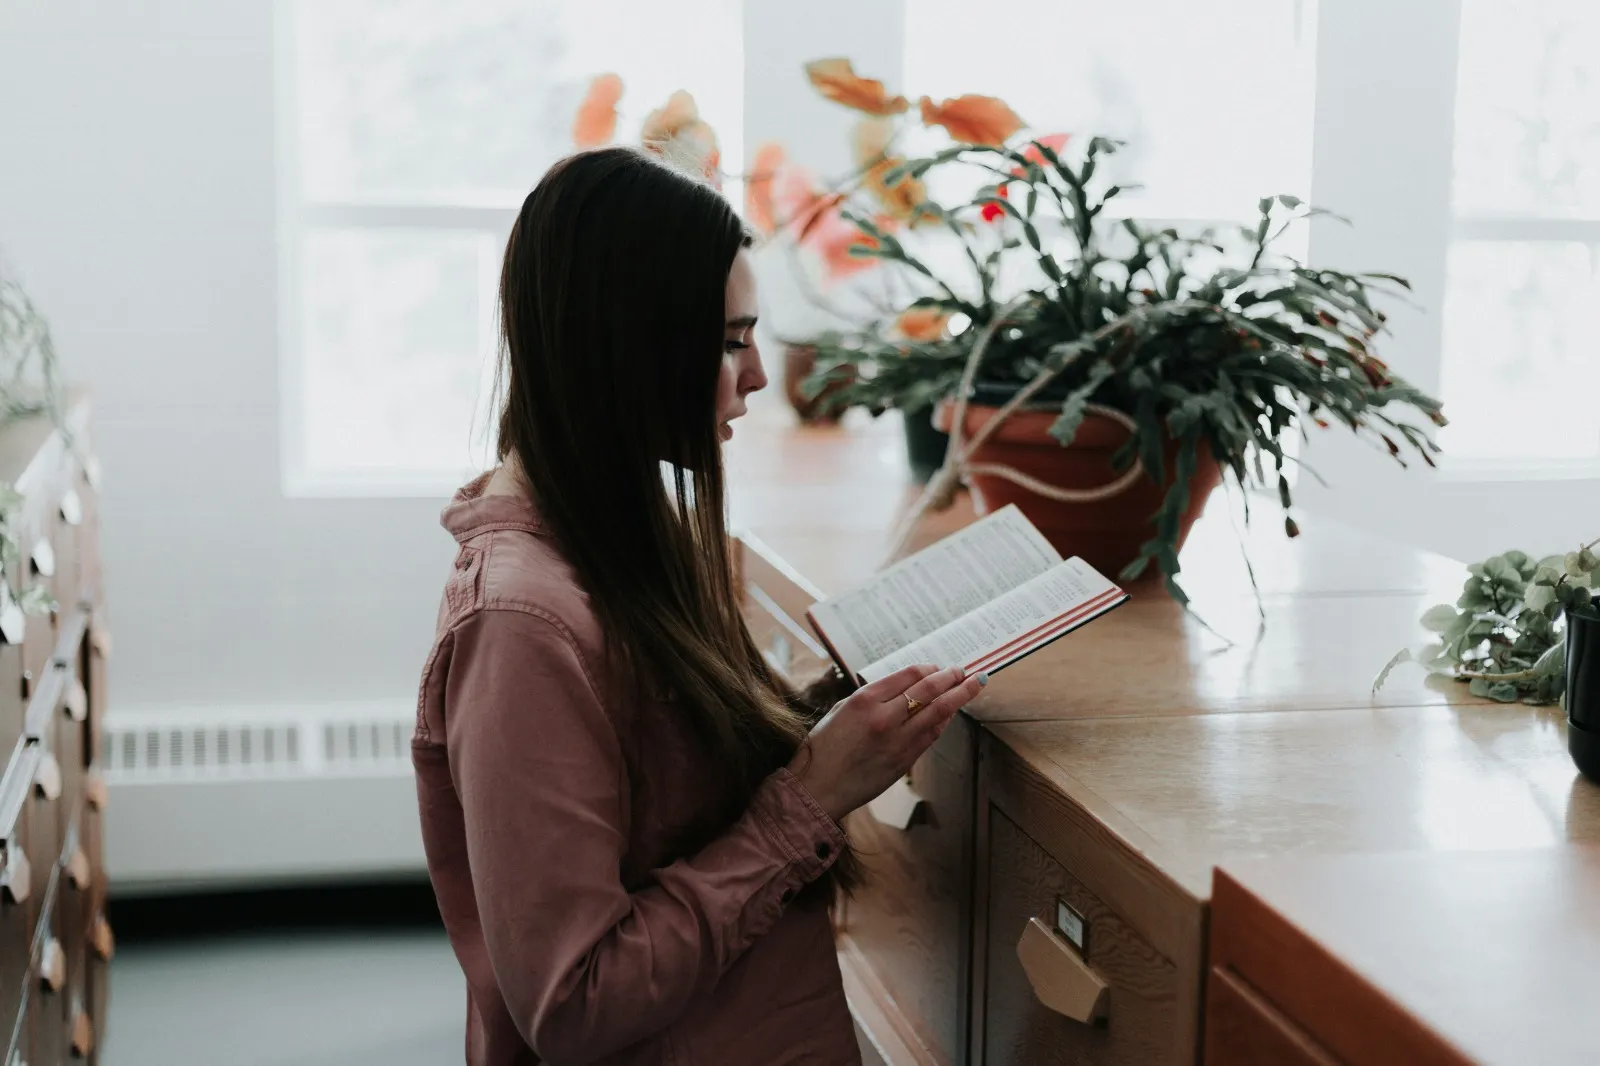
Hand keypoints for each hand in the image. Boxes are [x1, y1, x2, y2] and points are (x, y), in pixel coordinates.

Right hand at [787, 664, 987, 822]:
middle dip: (951, 678)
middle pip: (929, 690)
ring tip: (973, 685)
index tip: (938, 667)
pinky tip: (952, 713)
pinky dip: (944, 721)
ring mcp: (897, 741)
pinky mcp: (904, 761)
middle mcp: (884, 717)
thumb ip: (872, 698)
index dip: (928, 669)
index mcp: (865, 700)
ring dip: (959, 696)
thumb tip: (903, 688)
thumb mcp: (841, 710)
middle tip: (965, 671)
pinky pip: (931, 735)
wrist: (816, 788)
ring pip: (938, 712)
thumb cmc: (823, 748)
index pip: (908, 675)